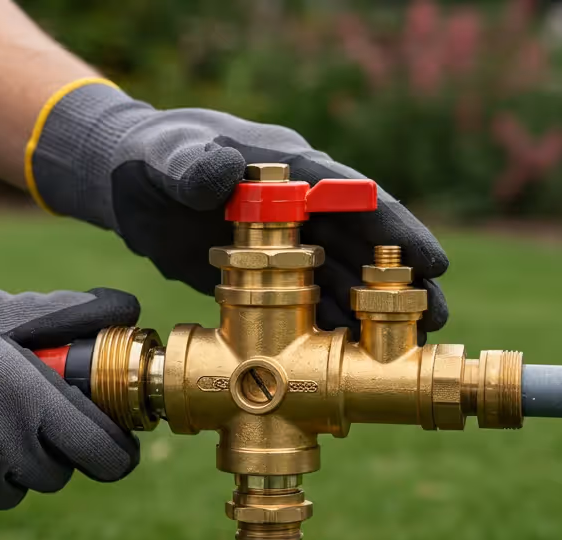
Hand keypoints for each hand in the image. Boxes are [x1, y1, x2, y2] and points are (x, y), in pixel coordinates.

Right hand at [0, 255, 139, 527]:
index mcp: (28, 398)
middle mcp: (2, 446)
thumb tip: (124, 307)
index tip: (111, 451)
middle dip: (42, 454)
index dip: (113, 454)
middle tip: (13, 421)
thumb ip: (61, 315)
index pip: (103, 454)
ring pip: (7, 494)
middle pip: (53, 477)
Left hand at [30, 83, 448, 337]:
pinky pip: (308, 305)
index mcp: (290, 170)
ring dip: (374, 315)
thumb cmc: (151, 155)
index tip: (433, 262)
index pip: (356, 198)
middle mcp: (299, 209)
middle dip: (402, 284)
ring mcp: (286, 246)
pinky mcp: (267, 278)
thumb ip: (191, 163)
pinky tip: (352, 361)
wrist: (124, 182)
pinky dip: (331, 331)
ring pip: (342, 281)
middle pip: (364, 247)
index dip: (397, 229)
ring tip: (409, 351)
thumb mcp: (168, 154)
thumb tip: (223, 170)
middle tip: (437, 323)